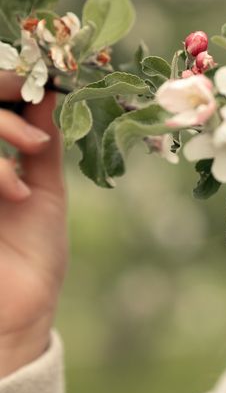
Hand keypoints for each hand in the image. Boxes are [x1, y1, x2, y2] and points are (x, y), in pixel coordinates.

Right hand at [0, 72, 67, 376]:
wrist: (21, 311)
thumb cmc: (32, 255)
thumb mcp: (45, 190)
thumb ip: (44, 143)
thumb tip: (53, 92)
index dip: (5, 84)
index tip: (39, 81)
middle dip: (0, 104)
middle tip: (31, 113)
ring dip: (0, 129)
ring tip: (31, 151)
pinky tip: (16, 191)